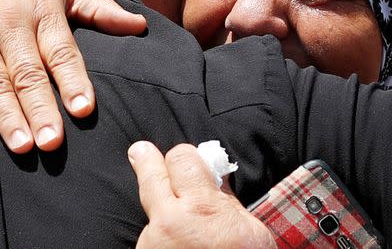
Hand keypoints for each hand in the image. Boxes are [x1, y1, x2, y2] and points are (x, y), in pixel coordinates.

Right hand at [0, 0, 146, 152]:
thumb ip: (98, 8)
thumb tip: (141, 25)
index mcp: (40, 9)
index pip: (60, 49)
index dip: (72, 80)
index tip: (83, 109)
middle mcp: (6, 23)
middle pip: (26, 72)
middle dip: (40, 108)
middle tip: (53, 141)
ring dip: (7, 117)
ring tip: (23, 147)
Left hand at [128, 141, 275, 248]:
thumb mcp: (251, 232)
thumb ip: (227, 202)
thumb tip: (215, 179)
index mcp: (200, 208)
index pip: (180, 158)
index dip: (185, 158)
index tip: (185, 160)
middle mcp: (169, 222)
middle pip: (149, 175)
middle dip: (146, 160)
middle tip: (140, 151)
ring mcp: (152, 245)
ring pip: (150, 213)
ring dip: (162, 213)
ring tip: (182, 228)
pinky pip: (151, 240)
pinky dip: (162, 240)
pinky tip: (179, 248)